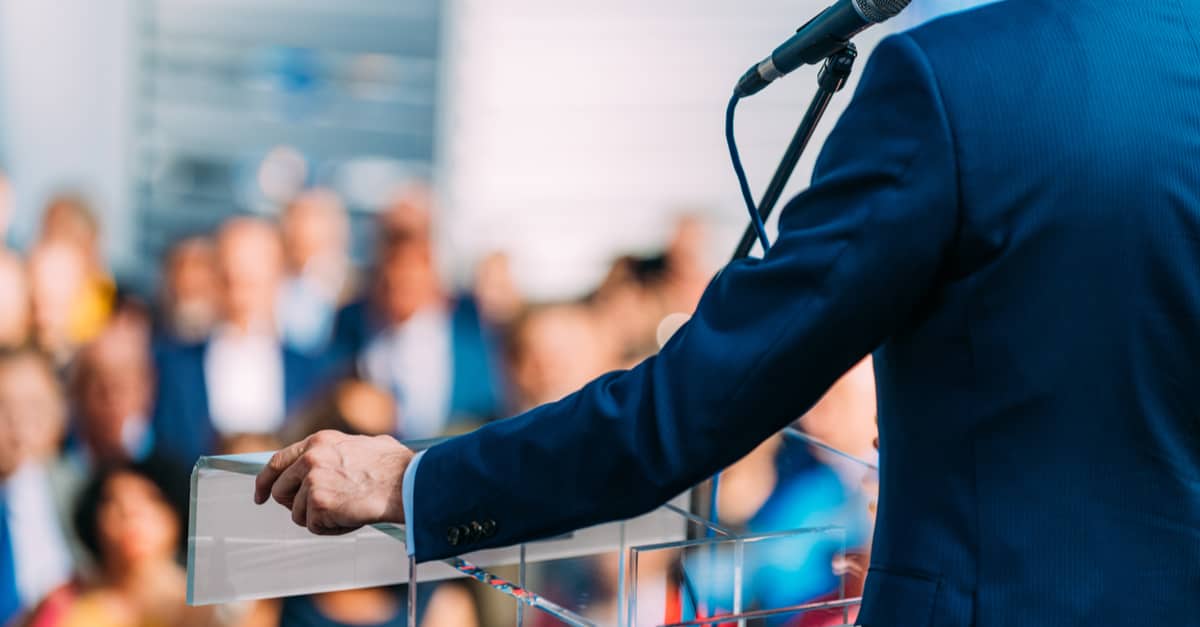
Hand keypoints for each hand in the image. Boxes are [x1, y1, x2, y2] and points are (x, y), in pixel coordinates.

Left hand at [254, 430, 414, 534]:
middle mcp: (311, 458)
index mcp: (319, 441)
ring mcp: (312, 481)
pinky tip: (351, 518)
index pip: (278, 461)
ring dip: (320, 518)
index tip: (261, 495)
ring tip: (347, 511)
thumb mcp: (360, 444)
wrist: (407, 483)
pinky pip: (314, 526)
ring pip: (298, 513)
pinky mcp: (318, 503)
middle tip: (316, 511)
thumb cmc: (394, 466)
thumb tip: (336, 457)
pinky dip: (332, 528)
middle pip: (279, 491)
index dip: (265, 481)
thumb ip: (338, 451)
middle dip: (294, 505)